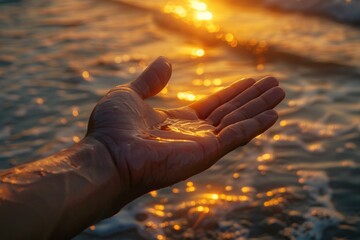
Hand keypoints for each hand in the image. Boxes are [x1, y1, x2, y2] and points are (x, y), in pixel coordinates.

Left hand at [86, 57, 284, 199]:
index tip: (251, 80)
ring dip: (260, 107)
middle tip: (276, 84)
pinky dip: (256, 125)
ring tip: (280, 93)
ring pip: (239, 122)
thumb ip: (150, 80)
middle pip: (231, 111)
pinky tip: (273, 115)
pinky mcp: (206, 153)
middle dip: (254, 98)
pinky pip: (237, 137)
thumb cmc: (112, 128)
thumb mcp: (130, 94)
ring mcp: (201, 144)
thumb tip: (164, 61)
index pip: (213, 104)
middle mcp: (193, 133)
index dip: (233, 92)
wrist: (108, 154)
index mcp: (177, 120)